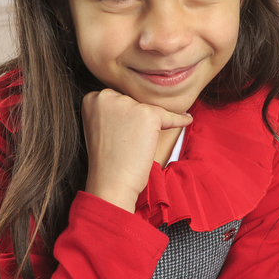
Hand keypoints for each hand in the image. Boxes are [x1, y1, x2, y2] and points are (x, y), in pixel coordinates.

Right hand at [82, 88, 192, 212]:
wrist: (111, 183)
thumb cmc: (107, 161)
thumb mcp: (100, 127)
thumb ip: (112, 111)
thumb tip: (138, 102)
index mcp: (91, 98)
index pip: (118, 99)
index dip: (124, 117)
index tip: (122, 133)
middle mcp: (107, 95)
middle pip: (133, 101)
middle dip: (136, 119)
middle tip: (129, 143)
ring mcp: (128, 103)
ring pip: (148, 109)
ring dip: (149, 126)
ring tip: (137, 146)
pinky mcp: (147, 114)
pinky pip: (170, 115)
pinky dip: (179, 120)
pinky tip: (187, 120)